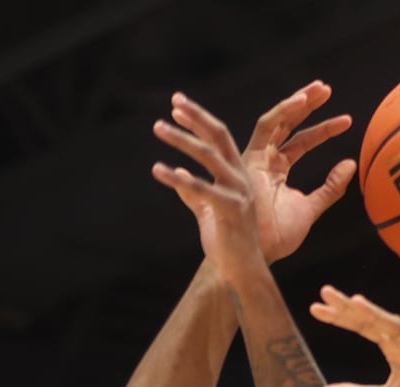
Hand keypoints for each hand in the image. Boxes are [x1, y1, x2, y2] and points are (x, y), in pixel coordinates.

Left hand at [152, 93, 265, 281]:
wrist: (241, 271)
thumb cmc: (227, 241)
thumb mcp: (207, 211)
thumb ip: (193, 193)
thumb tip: (176, 175)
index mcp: (237, 174)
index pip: (219, 137)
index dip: (199, 119)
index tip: (177, 104)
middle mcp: (240, 177)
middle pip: (219, 136)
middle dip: (196, 116)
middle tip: (174, 102)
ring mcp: (237, 192)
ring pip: (209, 156)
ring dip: (181, 139)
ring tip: (158, 127)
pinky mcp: (229, 210)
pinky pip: (201, 189)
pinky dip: (179, 178)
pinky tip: (159, 170)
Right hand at [240, 81, 355, 262]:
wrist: (256, 251)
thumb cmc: (278, 237)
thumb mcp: (311, 207)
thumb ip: (330, 187)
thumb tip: (351, 165)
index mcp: (276, 170)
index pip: (301, 142)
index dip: (323, 130)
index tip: (347, 121)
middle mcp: (264, 160)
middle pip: (287, 124)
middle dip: (306, 105)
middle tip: (326, 89)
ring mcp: (255, 158)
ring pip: (276, 120)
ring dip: (296, 101)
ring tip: (320, 89)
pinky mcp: (249, 157)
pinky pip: (265, 126)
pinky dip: (283, 111)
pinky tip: (303, 101)